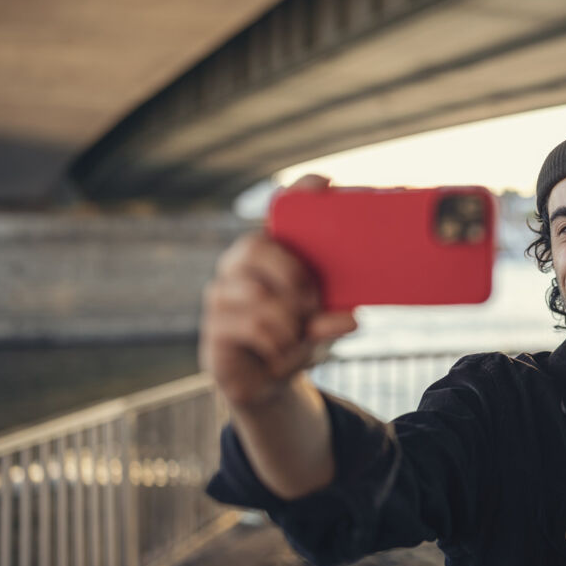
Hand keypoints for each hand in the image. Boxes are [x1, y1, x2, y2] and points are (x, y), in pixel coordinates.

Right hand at [199, 175, 357, 408]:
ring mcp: (221, 295)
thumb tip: (351, 319)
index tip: (325, 183)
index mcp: (270, 252)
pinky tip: (282, 353)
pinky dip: (280, 346)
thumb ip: (333, 316)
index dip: (300, 192)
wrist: (268, 382)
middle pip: (253, 245)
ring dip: (289, 321)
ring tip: (299, 335)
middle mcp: (238, 265)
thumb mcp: (322, 322)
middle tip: (313, 301)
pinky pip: (252, 329)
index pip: (280, 210)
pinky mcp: (214, 330)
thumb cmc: (297, 336)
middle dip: (290, 273)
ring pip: (257, 297)